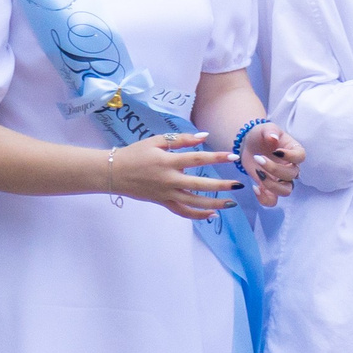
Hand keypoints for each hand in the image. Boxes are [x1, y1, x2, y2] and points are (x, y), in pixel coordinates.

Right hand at [109, 131, 240, 218]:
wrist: (114, 172)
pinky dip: (197, 215)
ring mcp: (166, 194)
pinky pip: (183, 212)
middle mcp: (169, 180)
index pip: (197, 159)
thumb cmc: (135, 153)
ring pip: (194, 202)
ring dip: (214, 203)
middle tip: (239, 185)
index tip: (233, 157)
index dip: (216, 158)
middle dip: (221, 185)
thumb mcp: (156, 141)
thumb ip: (181, 139)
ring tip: (231, 203)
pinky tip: (212, 214)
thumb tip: (203, 137)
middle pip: (200, 184)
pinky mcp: (163, 202)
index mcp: (168, 161)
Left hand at [239, 121, 304, 204]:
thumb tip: (273, 138)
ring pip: (286, 191)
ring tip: (258, 174)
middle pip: (292, 175)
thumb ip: (270, 132)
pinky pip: (273, 201)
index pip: (301, 157)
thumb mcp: (265, 128)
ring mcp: (281, 179)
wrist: (248, 144)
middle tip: (258, 158)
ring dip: (272, 185)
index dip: (291, 156)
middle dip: (274, 169)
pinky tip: (255, 187)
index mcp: (293, 150)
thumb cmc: (260, 134)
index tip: (276, 151)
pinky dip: (264, 199)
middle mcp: (290, 167)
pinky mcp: (270, 188)